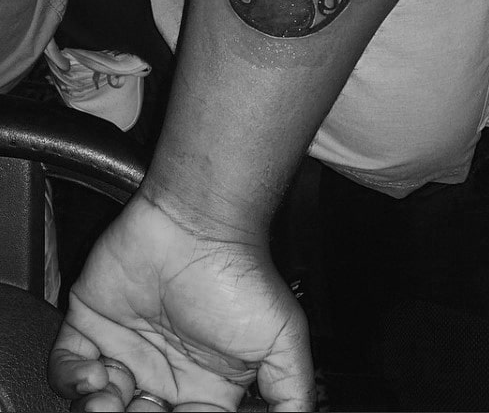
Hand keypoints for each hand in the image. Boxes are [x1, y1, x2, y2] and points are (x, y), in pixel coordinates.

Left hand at [48, 194, 314, 410]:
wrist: (200, 224)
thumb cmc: (240, 275)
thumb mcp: (283, 339)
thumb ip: (291, 393)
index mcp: (205, 384)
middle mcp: (164, 370)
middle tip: (140, 411)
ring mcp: (128, 347)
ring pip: (99, 404)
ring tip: (110, 402)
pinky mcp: (94, 322)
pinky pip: (67, 367)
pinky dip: (71, 381)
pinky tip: (95, 376)